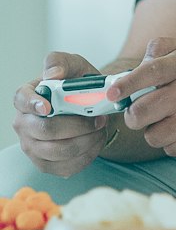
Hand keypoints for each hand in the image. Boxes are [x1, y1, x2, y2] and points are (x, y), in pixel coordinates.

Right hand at [12, 52, 110, 177]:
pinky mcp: (47, 165)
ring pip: (59, 151)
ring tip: (100, 128)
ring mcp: (33, 147)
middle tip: (99, 118)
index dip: (33, 104)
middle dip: (77, 125)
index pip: (21, 99)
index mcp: (26, 98)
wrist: (92, 106)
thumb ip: (61, 62)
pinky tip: (96, 141)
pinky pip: (67, 166)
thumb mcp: (74, 65)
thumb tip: (53, 75)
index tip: (49, 107)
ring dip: (87, 140)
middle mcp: (24, 124)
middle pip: (45, 130)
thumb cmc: (78, 85)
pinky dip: (88, 154)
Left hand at [107, 38, 175, 157]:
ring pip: (152, 136)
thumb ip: (163, 48)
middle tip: (138, 112)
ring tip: (162, 121)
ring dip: (152, 130)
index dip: (126, 85)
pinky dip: (170, 142)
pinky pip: (171, 149)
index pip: (149, 74)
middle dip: (133, 115)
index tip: (112, 93)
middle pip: (142, 113)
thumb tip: (138, 65)